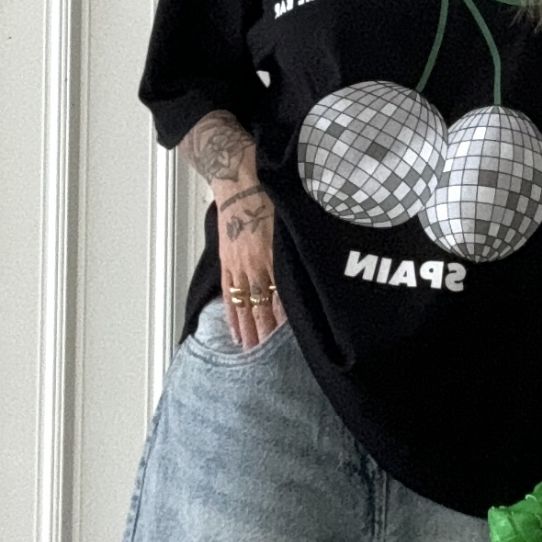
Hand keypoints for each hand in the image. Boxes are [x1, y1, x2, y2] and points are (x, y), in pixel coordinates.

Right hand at [216, 175, 285, 347]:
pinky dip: (232, 317)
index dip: (287, 322)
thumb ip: (300, 248)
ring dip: (250, 332)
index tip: (295, 342)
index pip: (284, 297)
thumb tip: (314, 268)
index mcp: (277, 255)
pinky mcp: (227, 262)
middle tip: (271, 360)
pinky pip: (229, 295)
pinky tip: (236, 333)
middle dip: (267, 336)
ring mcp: (240, 265)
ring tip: (253, 355)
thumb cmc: (270, 197)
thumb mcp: (292, 224)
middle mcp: (258, 264)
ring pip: (246, 306)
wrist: (241, 181)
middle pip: (263, 308)